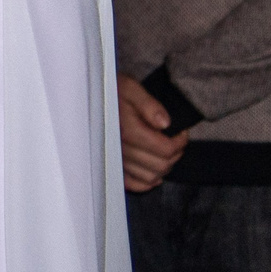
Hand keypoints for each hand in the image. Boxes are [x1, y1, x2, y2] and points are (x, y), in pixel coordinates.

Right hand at [118, 73, 188, 192]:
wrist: (90, 97)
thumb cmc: (112, 91)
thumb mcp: (130, 87)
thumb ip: (149, 104)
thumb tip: (165, 124)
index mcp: (127, 130)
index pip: (165, 149)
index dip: (180, 142)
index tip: (181, 132)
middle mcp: (120, 149)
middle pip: (160, 165)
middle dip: (175, 154)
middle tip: (176, 141)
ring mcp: (115, 160)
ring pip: (150, 177)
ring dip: (163, 167)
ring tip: (164, 152)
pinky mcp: (111, 166)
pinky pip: (133, 184)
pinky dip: (147, 182)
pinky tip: (152, 170)